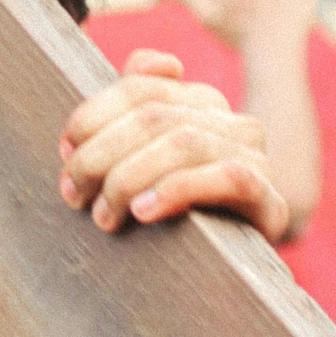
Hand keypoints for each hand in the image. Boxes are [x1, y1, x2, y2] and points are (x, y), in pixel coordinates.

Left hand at [59, 49, 288, 242]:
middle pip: (154, 116)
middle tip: (74, 194)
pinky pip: (229, 179)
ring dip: (129, 177)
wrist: (229, 274)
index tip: (64, 152)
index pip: (140, 89)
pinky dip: (179, 190)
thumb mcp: (147, 159)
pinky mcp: (271, 203)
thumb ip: (140, 107)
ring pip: (183, 143)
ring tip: (105, 214)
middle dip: (101, 155)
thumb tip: (143, 62)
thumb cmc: (175, 213)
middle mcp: (234, 122)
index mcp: (203, 103)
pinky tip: (145, 211)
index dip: (93, 116)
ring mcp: (257, 160)